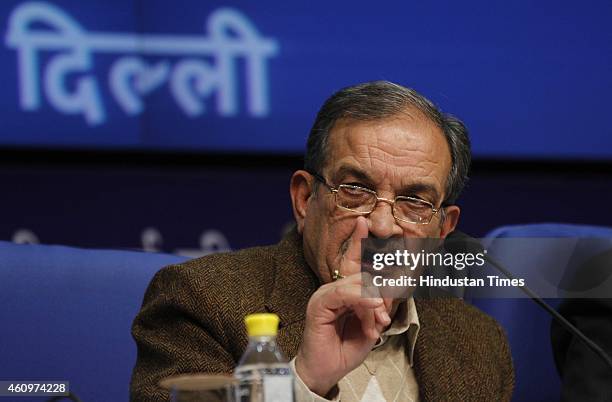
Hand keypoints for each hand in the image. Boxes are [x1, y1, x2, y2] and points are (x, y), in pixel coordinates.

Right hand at [295, 217, 390, 396]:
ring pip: (357, 283)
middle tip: (384, 315)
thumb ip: (378, 307)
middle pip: (363, 274)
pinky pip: (344, 294)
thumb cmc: (345, 349)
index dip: (359, 242)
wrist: (325, 371)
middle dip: (382, 292)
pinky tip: (372, 308)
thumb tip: (386, 293)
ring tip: (376, 322)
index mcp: (345, 291)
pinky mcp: (318, 305)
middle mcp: (333, 288)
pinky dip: (361, 300)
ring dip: (373, 303)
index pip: (354, 263)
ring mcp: (324, 295)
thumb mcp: (370, 326)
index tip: (365, 222)